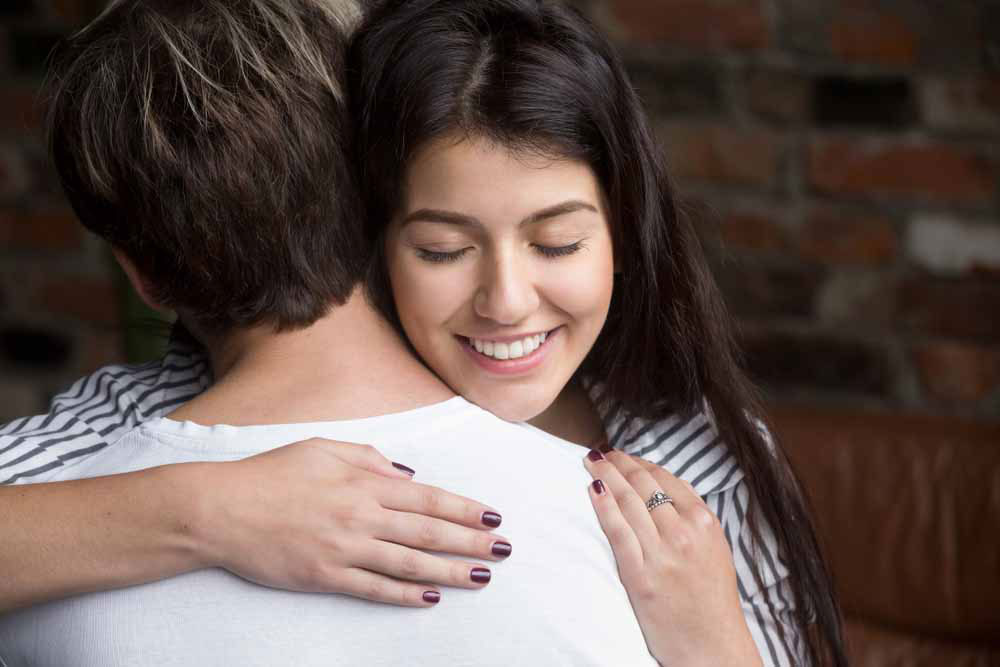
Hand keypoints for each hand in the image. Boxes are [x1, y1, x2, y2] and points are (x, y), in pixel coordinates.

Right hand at [192, 438, 508, 606]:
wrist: (221, 509)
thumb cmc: (272, 473)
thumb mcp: (324, 448)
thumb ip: (370, 458)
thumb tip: (407, 475)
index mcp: (363, 482)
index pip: (428, 499)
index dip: (464, 509)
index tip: (492, 517)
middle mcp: (361, 515)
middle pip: (428, 533)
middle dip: (471, 542)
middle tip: (503, 551)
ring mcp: (344, 549)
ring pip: (409, 564)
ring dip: (450, 571)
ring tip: (481, 576)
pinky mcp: (324, 576)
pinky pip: (373, 588)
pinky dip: (404, 594)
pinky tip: (430, 597)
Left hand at [583, 449, 761, 666]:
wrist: (713, 647)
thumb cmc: (712, 601)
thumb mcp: (715, 549)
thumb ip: (693, 519)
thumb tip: (665, 490)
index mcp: (704, 523)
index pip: (666, 479)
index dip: (640, 463)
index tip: (624, 456)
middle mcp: (684, 532)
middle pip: (644, 485)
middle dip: (619, 463)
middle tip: (600, 452)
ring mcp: (662, 553)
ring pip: (629, 501)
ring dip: (606, 475)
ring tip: (591, 462)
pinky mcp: (640, 575)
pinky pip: (617, 531)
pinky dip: (603, 506)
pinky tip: (592, 489)